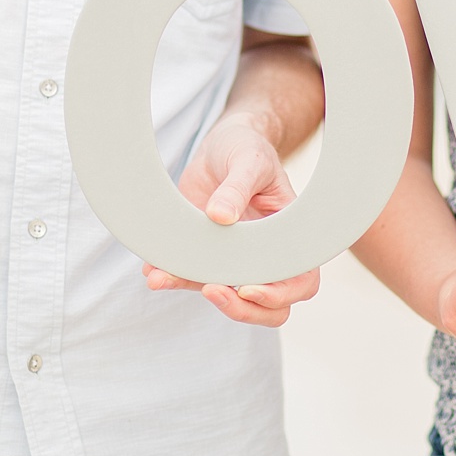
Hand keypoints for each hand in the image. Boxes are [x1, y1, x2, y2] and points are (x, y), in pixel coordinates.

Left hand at [143, 111, 318, 326]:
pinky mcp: (207, 255)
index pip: (301, 281)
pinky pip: (194, 277)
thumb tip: (220, 216)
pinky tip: (154, 271)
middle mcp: (268, 255)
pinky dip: (173, 278)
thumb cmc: (248, 151)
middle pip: (271, 308)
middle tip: (211, 290)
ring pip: (229, 299)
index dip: (279, 293)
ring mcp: (237, 259)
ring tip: (163, 278)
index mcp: (292, 237)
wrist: (222, 145)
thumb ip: (237, 188)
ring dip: (196, 293)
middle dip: (242, 309)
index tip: (247, 287)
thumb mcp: (249, 162)